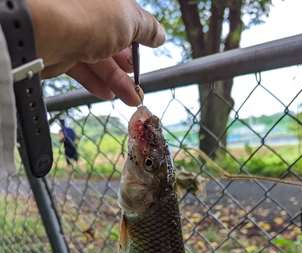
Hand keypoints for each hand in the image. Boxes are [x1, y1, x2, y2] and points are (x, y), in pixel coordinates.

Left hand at [27, 0, 164, 104]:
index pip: (124, 17)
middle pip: (111, 40)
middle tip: (138, 82)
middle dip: (127, 65)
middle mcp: (86, 12)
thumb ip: (147, 28)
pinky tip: (108, 94)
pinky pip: (81, 69)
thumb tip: (160, 35)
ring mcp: (72, 32)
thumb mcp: (130, 19)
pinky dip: (96, 83)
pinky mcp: (60, 52)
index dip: (137, 36)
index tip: (147, 52)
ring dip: (116, 81)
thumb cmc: (90, 16)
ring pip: (98, 58)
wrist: (45, 31)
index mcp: (104, 0)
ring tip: (132, 98)